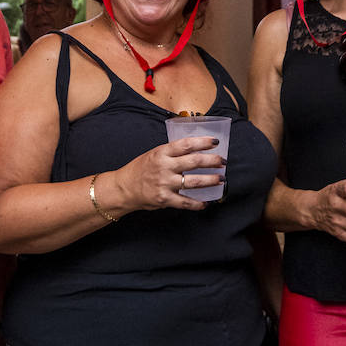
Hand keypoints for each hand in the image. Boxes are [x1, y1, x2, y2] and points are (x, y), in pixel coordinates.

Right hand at [107, 136, 223, 213]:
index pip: (187, 144)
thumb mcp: (154, 154)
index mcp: (162, 152)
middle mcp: (164, 166)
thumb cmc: (140, 169)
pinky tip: (205, 202)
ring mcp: (164, 183)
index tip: (215, 142)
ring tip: (220, 179)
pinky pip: (185, 202)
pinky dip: (197, 203)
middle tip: (222, 162)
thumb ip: (172, 153)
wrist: (123, 188)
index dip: (203, 142)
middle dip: (212, 161)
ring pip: (193, 182)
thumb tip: (196, 150)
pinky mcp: (164, 199)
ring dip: (210, 180)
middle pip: (194, 162)